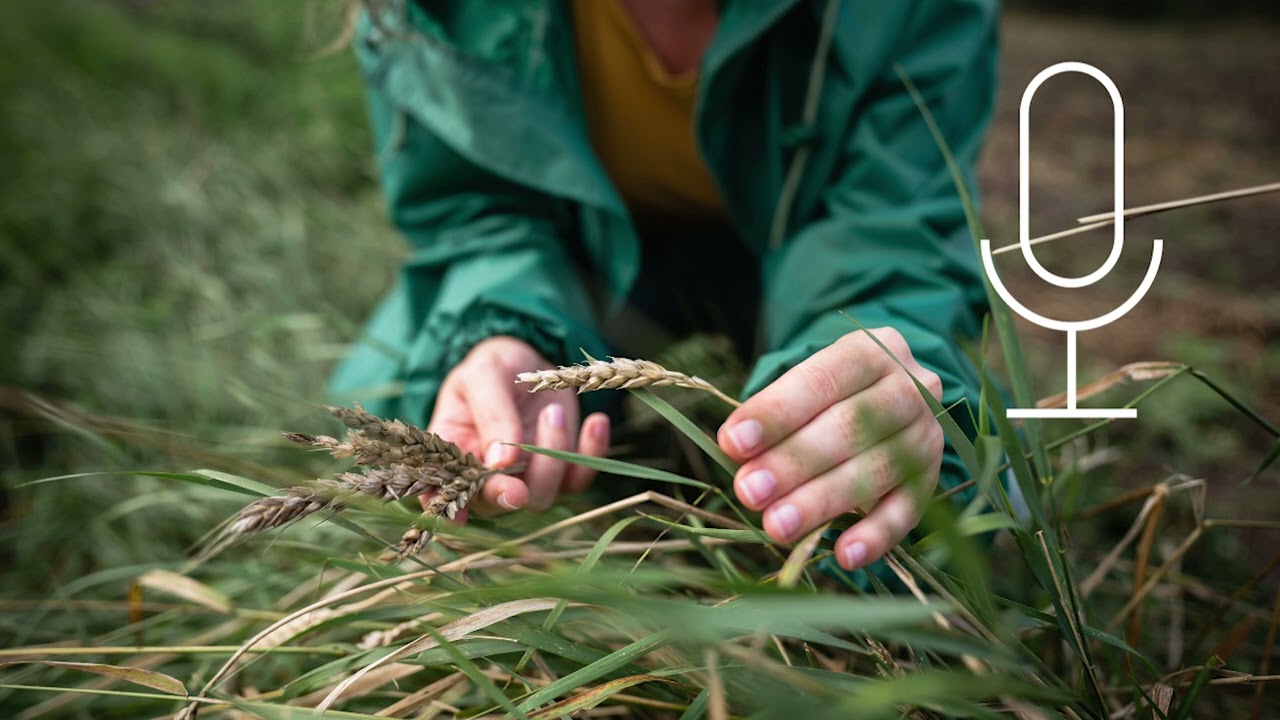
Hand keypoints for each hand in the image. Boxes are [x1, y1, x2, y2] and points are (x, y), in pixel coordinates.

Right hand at [426, 336, 610, 516]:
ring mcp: (527, 477)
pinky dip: (592, 453)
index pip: (449, 492)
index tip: (460, 515)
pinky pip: (580, 478)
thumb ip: (490, 414)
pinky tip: (596, 422)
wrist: (529, 359)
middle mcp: (489, 476)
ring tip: (552, 410)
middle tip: (518, 453)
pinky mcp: (562, 470)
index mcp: (455, 455)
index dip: (452, 509)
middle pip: (499, 502)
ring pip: (542, 495)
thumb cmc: (494, 367)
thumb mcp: (484, 375)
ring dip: (551, 456)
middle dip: (510, 489)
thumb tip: (500, 461)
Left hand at [717, 328, 943, 570]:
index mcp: (871, 350)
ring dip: (823, 502)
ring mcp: (927, 433)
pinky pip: (908, 510)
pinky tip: (844, 556)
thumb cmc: (823, 395)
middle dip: (794, 462)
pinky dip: (876, 536)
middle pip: (851, 425)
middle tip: (749, 492)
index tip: (733, 442)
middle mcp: (909, 386)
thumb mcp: (800, 387)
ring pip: (877, 469)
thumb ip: (772, 417)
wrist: (883, 395)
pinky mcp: (934, 477)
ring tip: (777, 527)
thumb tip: (736, 453)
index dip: (776, 412)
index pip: (821, 380)